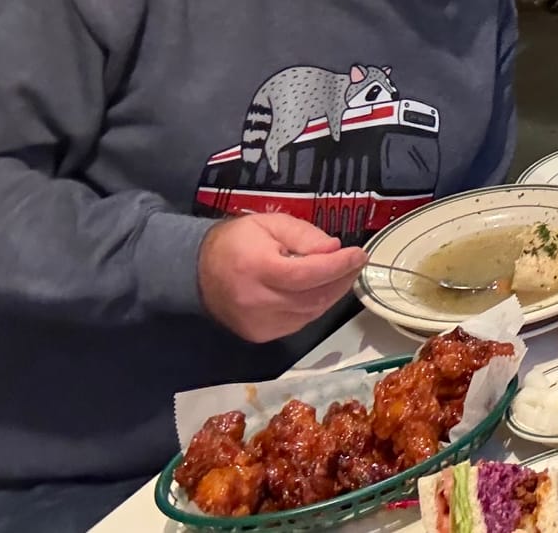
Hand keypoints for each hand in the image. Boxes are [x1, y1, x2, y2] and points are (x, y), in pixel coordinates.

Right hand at [199, 212, 366, 342]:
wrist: (197, 272)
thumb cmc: (237, 242)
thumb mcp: (270, 223)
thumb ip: (303, 234)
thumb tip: (334, 250)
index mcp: (257, 267)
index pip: (308, 273)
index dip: (338, 266)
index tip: (360, 254)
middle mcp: (257, 300)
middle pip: (313, 297)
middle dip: (341, 280)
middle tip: (355, 264)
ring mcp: (258, 323)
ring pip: (310, 314)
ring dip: (332, 295)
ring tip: (341, 275)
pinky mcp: (259, 335)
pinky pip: (299, 323)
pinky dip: (315, 308)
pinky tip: (319, 291)